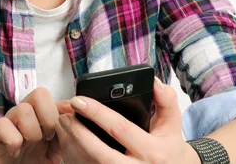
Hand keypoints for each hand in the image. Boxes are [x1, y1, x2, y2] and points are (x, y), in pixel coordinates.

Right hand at [0, 87, 63, 163]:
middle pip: (40, 93)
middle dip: (48, 118)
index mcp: (39, 116)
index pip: (53, 97)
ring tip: (28, 147)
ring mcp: (8, 122)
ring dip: (31, 132)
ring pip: (23, 109)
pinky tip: (14, 152)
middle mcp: (24, 115)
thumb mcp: (52, 153)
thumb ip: (63, 137)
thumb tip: (75, 118)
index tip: (67, 125)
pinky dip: (13, 141)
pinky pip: (3, 125)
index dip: (63, 108)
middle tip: (46, 138)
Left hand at [54, 77, 199, 163]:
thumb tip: (153, 81)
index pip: (120, 129)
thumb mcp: (172, 125)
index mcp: (152, 151)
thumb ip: (165, 100)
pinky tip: (68, 144)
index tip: (79, 100)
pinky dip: (75, 159)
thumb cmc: (170, 151)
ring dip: (72, 147)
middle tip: (64, 116)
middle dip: (78, 133)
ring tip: (62, 127)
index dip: (97, 113)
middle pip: (100, 154)